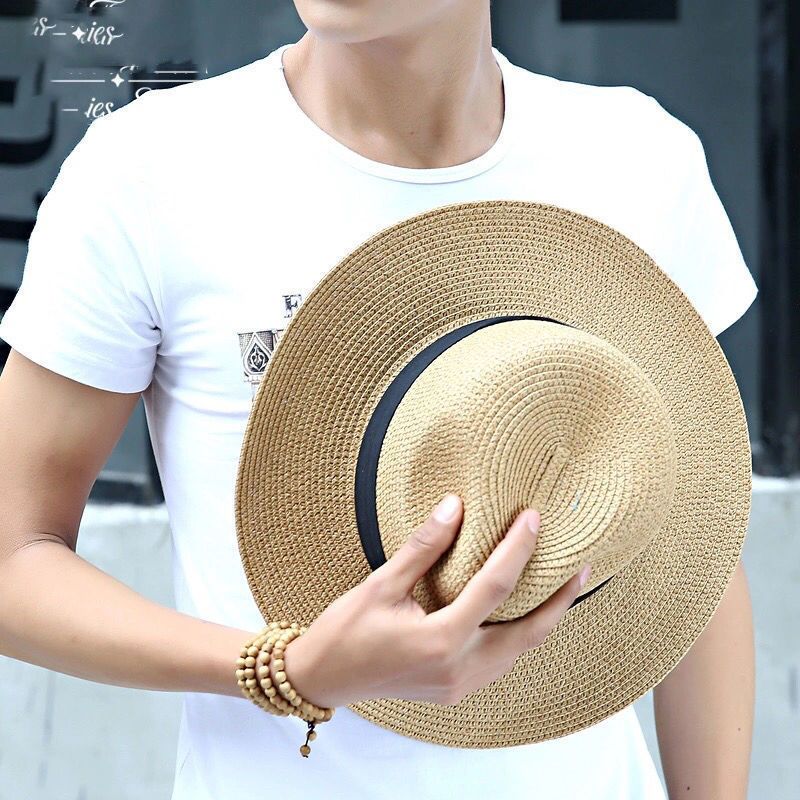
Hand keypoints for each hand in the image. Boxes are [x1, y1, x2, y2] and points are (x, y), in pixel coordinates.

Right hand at [278, 494, 590, 708]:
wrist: (322, 678)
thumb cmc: (345, 631)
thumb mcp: (381, 583)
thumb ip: (423, 546)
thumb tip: (455, 506)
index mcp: (440, 642)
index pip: (495, 588)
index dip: (517, 549)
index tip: (533, 519)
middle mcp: (459, 670)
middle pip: (528, 633)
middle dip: (559, 600)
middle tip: (582, 567)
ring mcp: (460, 686)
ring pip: (520, 653)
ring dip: (544, 620)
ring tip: (563, 588)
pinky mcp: (455, 689)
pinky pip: (502, 661)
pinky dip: (520, 636)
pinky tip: (523, 613)